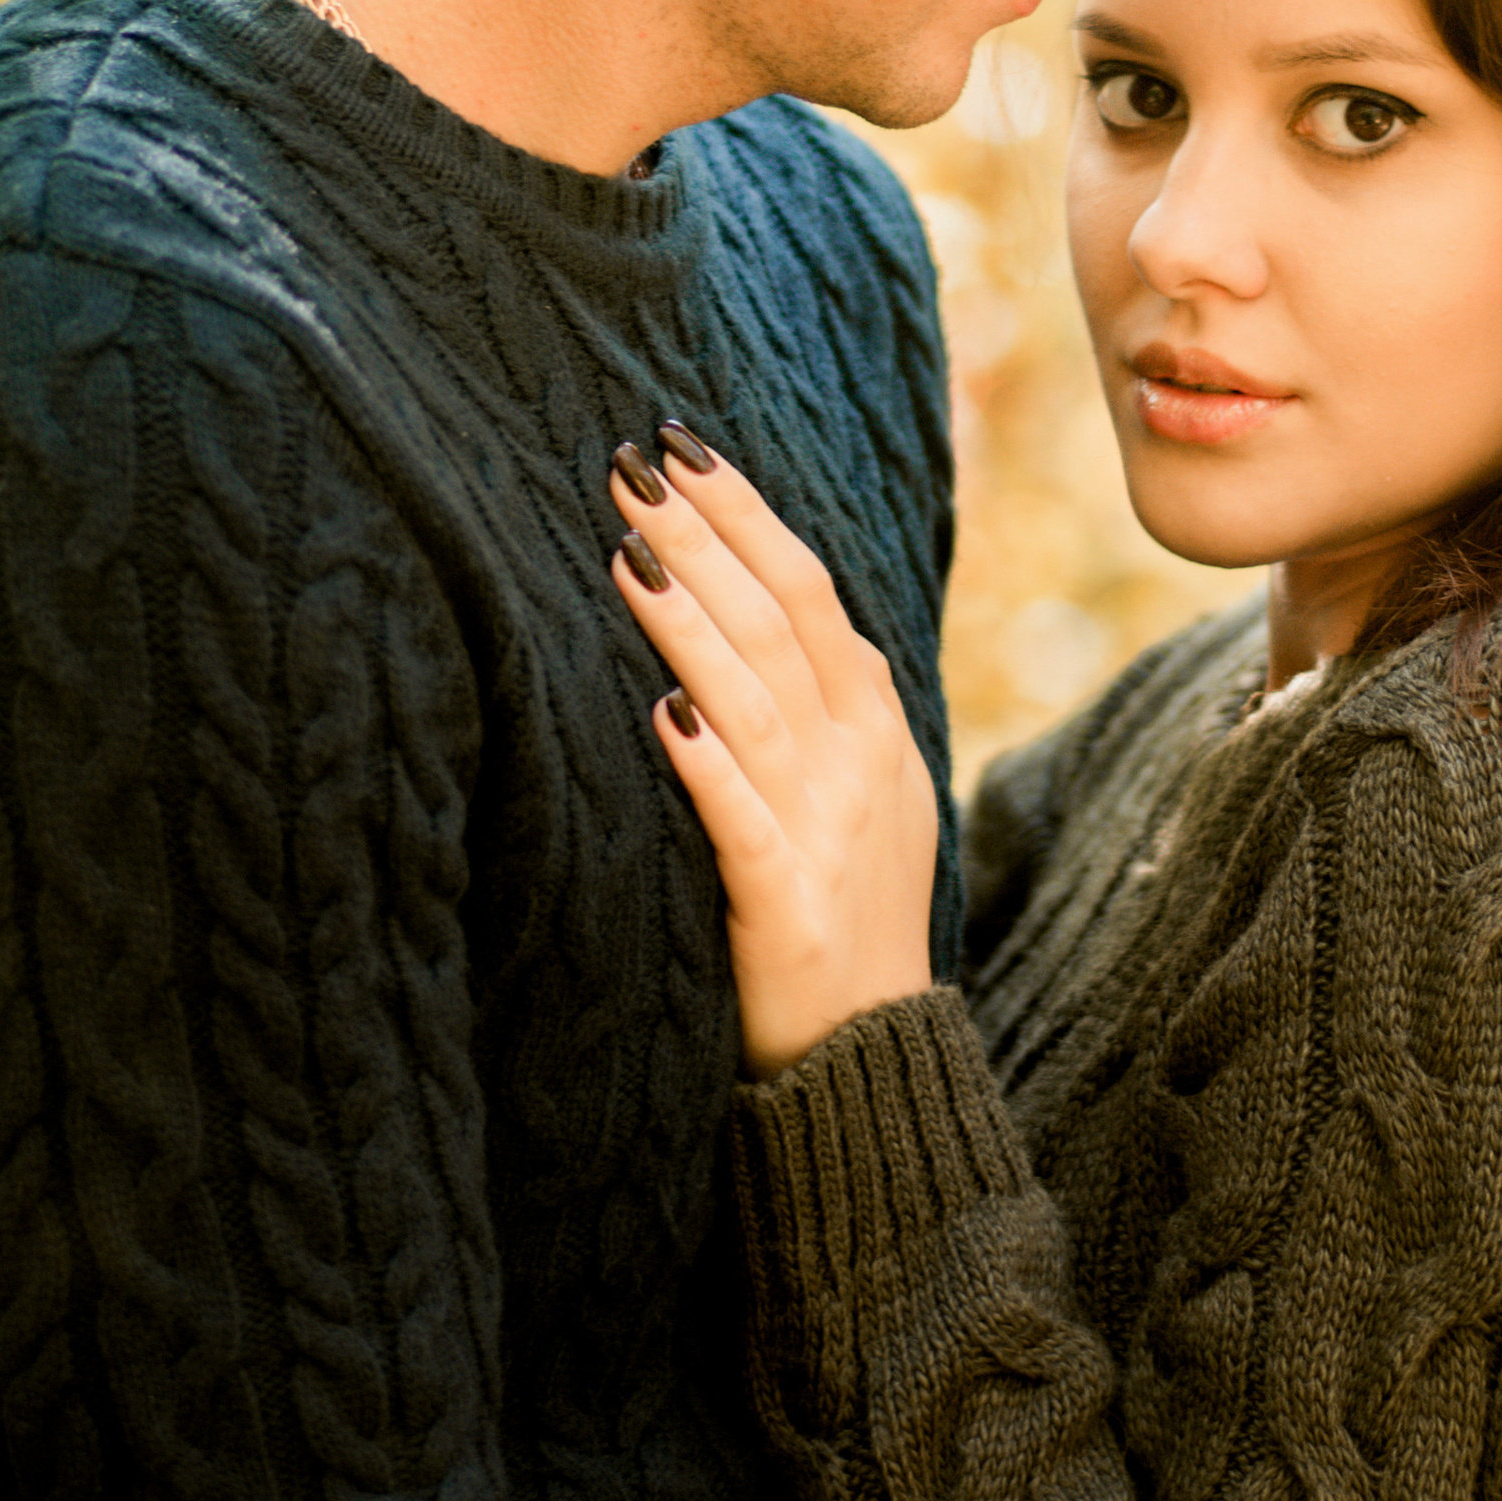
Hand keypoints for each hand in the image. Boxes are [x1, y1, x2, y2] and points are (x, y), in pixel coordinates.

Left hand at [608, 432, 939, 1077]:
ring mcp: (826, 828)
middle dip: (704, 536)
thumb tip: (775, 604)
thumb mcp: (866, 790)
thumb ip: (830, 701)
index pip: (810, 588)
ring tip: (626, 553)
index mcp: (875, 723)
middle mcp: (858, 760)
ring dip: (690, 623)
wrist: (872, 1054)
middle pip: (778, 621)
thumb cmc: (847, 911)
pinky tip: (662, 713)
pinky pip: (741, 819)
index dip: (746, 513)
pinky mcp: (784, 902)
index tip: (682, 446)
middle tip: (629, 466)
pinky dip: (707, 763)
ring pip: (754, 699)